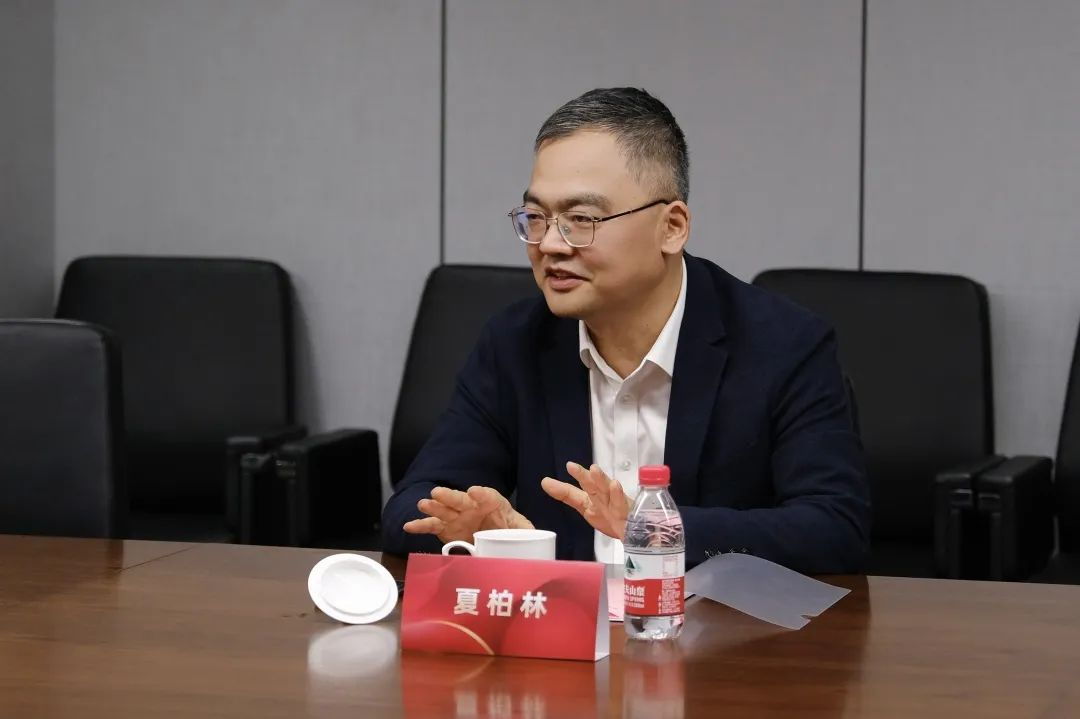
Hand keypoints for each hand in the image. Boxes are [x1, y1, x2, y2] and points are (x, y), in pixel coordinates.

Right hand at [403, 485, 533, 543]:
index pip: (486, 495)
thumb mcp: (520, 526)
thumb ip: (525, 529)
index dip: (481, 494)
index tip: (474, 491)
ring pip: (443, 510)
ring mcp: (456, 516)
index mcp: (491, 502)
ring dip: (433, 507)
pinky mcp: (446, 527)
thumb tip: (535, 537)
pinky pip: (431, 526)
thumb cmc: (507, 525)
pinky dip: (420, 525)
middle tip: (438, 493)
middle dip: (449, 497)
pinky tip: (409, 526)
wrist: (494, 531)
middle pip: (459, 499)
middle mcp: (471, 506)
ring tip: (423, 504)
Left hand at [541, 462, 630, 540]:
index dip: (567, 485)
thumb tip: (544, 480)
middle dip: (584, 476)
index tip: (553, 477)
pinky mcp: (627, 514)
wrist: (638, 533)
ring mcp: (616, 505)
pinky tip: (615, 486)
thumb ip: (567, 494)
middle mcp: (604, 499)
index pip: (577, 491)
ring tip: (594, 470)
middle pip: (594, 487)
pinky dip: (619, 495)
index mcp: (592, 498)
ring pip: (608, 492)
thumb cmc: (611, 516)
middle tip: (572, 467)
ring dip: (601, 481)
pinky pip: (623, 505)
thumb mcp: (587, 507)